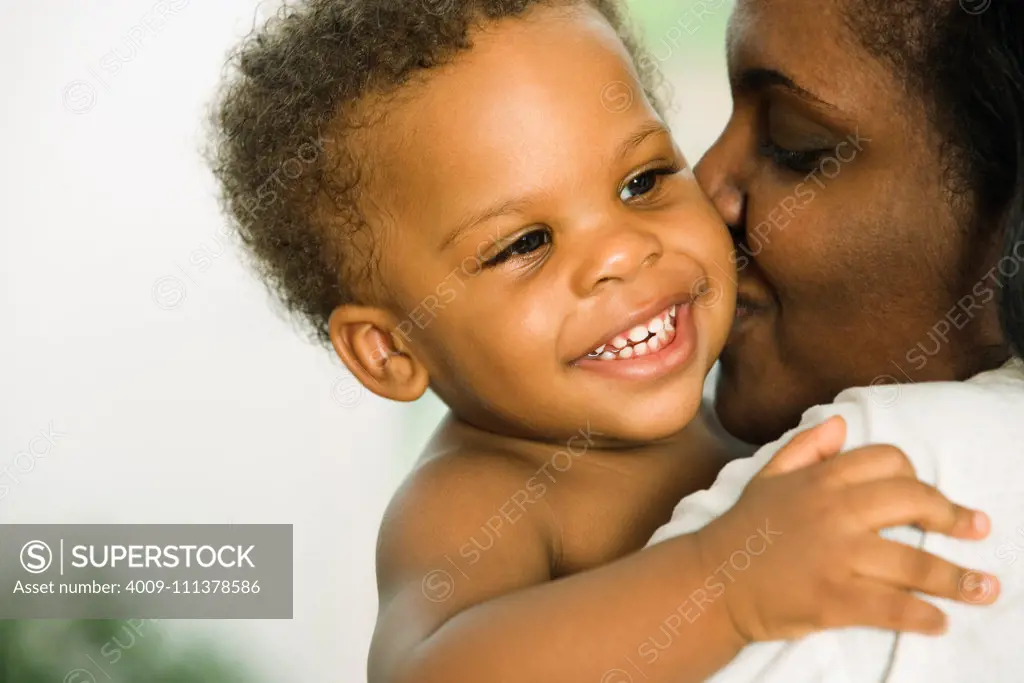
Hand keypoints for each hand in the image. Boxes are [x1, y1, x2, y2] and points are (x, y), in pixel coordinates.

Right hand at [695, 416, 997, 642]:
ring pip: (913, 563)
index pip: (888, 461)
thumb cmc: (743, 530)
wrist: (712, 581)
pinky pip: (892, 607)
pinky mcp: (834, 599)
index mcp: (820, 479)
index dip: (916, 476)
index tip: (930, 496)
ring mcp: (836, 557)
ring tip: (983, 589)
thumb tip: (841, 425)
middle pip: (913, 501)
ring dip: (957, 579)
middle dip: (952, 516)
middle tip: (977, 529)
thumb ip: (805, 448)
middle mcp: (833, 512)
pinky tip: (938, 622)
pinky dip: (922, 617)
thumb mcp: (767, 477)